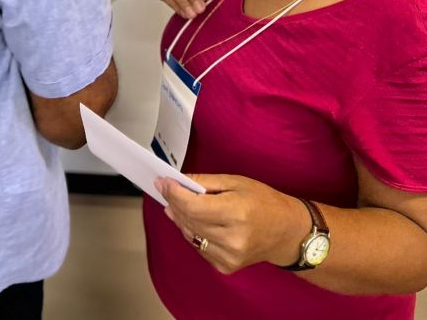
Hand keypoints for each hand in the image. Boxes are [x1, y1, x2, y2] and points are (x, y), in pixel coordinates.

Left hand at [154, 174, 309, 274]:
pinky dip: (192, 232)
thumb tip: (178, 182)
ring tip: (177, 203)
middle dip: (174, 203)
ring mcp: (229, 256)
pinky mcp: (227, 267)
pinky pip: (198, 247)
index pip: (194, 206)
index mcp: (237, 213)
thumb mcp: (236, 182)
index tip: (162, 182)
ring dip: (180, 218)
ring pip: (190, 235)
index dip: (174, 194)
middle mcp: (232, 239)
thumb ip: (205, 182)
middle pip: (189, 220)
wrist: (288, 232)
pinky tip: (195, 221)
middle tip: (166, 189)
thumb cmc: (264, 201)